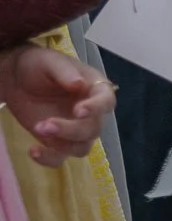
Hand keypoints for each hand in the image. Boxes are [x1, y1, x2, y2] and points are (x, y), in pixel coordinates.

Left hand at [0, 43, 113, 163]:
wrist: (16, 79)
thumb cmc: (39, 65)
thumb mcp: (50, 61)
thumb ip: (64, 71)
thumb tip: (79, 84)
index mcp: (95, 88)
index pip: (106, 101)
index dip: (96, 108)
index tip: (79, 111)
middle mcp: (91, 112)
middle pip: (93, 129)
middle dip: (71, 130)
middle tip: (45, 124)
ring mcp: (75, 129)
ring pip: (82, 147)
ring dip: (63, 145)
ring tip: (38, 129)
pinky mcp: (58, 142)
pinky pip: (60, 158)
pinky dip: (49, 159)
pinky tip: (33, 151)